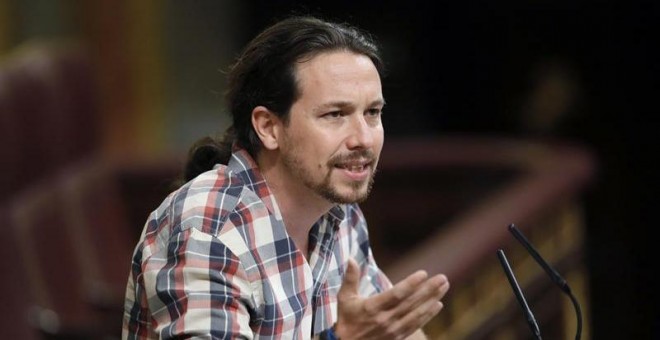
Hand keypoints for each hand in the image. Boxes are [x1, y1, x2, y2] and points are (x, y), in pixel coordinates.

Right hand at [334, 259, 449, 339]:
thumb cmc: (346, 320)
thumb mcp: (344, 298)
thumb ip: (350, 278)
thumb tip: (352, 259)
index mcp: (372, 307)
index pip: (396, 294)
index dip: (411, 284)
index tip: (423, 273)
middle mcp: (385, 319)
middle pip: (411, 302)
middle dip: (428, 289)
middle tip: (442, 278)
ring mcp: (393, 329)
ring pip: (417, 313)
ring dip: (432, 299)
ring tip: (444, 287)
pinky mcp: (397, 337)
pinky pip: (416, 325)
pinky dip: (428, 315)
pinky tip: (437, 305)